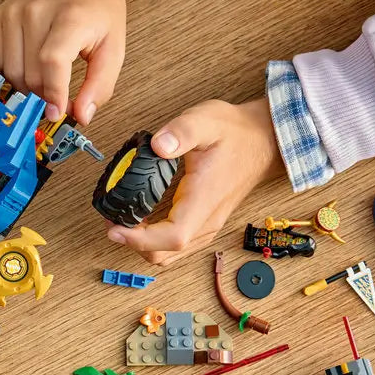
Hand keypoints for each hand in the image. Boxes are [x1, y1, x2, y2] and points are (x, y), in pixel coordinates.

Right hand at [0, 0, 124, 125]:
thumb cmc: (96, 4)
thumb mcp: (114, 44)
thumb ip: (100, 84)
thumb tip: (81, 116)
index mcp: (71, 16)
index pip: (52, 62)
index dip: (53, 93)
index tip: (57, 112)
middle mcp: (37, 11)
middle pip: (30, 74)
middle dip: (45, 95)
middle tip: (60, 95)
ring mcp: (13, 13)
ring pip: (11, 73)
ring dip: (28, 87)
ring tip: (47, 80)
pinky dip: (13, 73)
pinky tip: (30, 66)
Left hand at [106, 99, 283, 264]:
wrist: (262, 141)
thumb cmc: (236, 133)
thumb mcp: (206, 120)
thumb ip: (181, 132)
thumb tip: (158, 146)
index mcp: (204, 200)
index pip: (172, 236)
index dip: (140, 239)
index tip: (115, 229)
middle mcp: (207, 220)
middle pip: (166, 253)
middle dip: (133, 244)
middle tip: (111, 221)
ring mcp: (208, 225)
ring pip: (171, 254)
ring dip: (143, 245)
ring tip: (122, 223)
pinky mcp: (206, 223)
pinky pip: (178, 245)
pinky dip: (156, 241)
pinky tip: (143, 222)